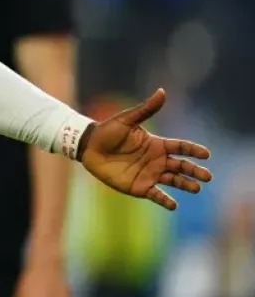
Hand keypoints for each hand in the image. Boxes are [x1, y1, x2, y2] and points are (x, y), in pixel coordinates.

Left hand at [79, 89, 212, 209]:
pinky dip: (165, 201)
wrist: (89, 147)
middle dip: (195, 171)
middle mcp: (157, 160)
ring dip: (186, 185)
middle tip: (208, 176)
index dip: (194, 150)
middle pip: (182, 166)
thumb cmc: (107, 131)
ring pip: (173, 181)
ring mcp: (150, 174)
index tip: (206, 154)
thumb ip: (146, 109)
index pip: (181, 147)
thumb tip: (162, 92)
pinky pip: (156, 195)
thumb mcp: (127, 119)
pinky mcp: (139, 187)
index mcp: (157, 144)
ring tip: (196, 188)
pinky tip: (174, 204)